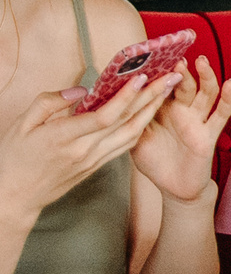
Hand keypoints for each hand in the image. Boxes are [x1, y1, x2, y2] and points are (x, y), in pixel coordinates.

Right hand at [0, 73, 174, 223]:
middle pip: (126, 122)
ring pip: (131, 134)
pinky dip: (140, 127)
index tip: (142, 77)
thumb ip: (49, 103)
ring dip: (152, 111)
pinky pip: (125, 146)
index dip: (126, 96)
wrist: (14, 197)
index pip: (104, 116)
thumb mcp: (20, 125)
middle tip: (171, 76)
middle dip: (151, 97)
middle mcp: (84, 150)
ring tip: (167, 91)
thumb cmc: (13, 158)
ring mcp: (92, 160)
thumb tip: (80, 90)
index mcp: (64, 138)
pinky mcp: (96, 166)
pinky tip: (149, 113)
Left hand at [129, 56, 230, 209]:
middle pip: (186, 85)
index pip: (164, 86)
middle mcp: (182, 112)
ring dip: (206, 77)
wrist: (173, 187)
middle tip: (177, 59)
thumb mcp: (135, 138)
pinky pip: (221, 114)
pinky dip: (227, 99)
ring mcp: (197, 121)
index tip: (156, 56)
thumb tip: (116, 98)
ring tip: (202, 62)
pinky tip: (229, 84)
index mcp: (163, 111)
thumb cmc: (155, 161)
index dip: (161, 72)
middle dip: (183, 71)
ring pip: (206, 94)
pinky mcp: (209, 134)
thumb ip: (132, 119)